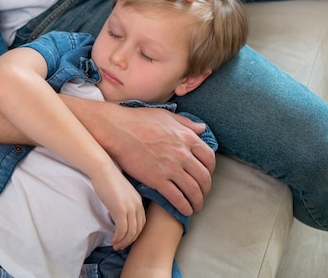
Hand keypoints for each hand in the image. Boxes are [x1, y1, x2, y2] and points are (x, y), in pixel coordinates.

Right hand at [90, 164, 145, 249]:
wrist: (102, 170)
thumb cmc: (107, 178)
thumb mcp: (120, 192)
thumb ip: (123, 203)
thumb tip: (118, 214)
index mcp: (138, 201)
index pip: (141, 223)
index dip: (134, 234)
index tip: (126, 239)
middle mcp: (137, 205)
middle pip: (138, 230)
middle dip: (129, 241)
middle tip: (120, 246)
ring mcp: (130, 208)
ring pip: (130, 232)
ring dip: (123, 242)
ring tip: (115, 245)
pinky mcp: (121, 210)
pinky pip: (122, 230)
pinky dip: (118, 238)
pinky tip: (113, 240)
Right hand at [92, 104, 214, 215]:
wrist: (117, 130)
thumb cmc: (138, 120)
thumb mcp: (166, 115)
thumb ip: (186, 123)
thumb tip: (202, 128)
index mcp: (186, 137)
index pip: (209, 158)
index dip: (210, 169)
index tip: (206, 175)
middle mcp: (182, 154)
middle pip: (204, 177)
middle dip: (206, 189)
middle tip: (202, 194)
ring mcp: (170, 168)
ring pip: (193, 190)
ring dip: (197, 201)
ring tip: (195, 206)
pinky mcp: (157, 179)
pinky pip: (177, 197)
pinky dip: (184, 206)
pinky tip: (185, 211)